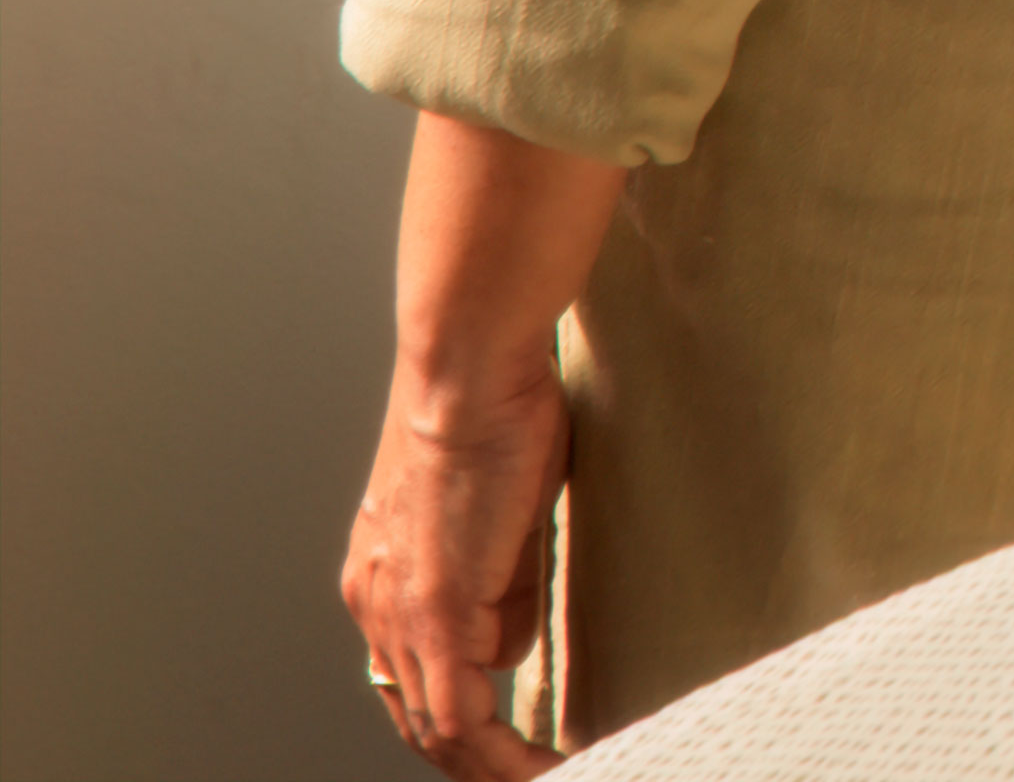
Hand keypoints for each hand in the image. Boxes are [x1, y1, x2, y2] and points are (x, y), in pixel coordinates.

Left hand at [338, 358, 569, 778]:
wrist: (466, 369)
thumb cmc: (492, 411)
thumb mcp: (500, 511)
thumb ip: (501, 581)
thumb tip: (509, 643)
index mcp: (385, 579)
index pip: (411, 678)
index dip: (456, 724)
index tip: (503, 744)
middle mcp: (377, 604)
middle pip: (414, 717)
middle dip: (469, 762)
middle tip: (522, 774)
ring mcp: (401, 612)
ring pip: (433, 727)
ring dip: (485, 765)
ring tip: (538, 775)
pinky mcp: (438, 610)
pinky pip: (459, 711)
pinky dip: (496, 752)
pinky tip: (536, 764)